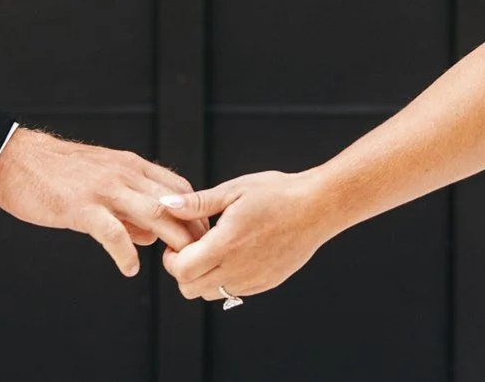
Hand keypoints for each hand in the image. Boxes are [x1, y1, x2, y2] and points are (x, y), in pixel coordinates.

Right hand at [0, 129, 205, 276]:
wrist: (14, 158)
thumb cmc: (56, 173)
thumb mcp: (101, 180)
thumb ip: (128, 205)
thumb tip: (151, 235)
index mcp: (130, 165)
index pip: (178, 187)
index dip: (196, 213)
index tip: (202, 238)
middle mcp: (123, 174)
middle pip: (174, 203)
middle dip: (192, 232)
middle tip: (200, 258)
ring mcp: (103, 189)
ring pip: (154, 214)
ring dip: (171, 242)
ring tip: (176, 266)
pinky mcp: (81, 207)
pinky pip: (113, 233)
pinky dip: (126, 254)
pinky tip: (130, 268)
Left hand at [160, 170, 334, 303]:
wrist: (317, 207)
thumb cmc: (277, 193)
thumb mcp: (234, 190)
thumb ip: (198, 203)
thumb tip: (167, 205)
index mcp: (226, 245)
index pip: (181, 270)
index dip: (171, 257)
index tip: (179, 240)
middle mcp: (238, 269)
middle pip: (190, 289)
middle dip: (183, 270)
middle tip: (192, 246)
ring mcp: (253, 280)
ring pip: (210, 294)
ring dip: (203, 277)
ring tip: (214, 249)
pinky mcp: (266, 283)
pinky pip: (233, 293)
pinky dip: (224, 279)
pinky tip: (234, 254)